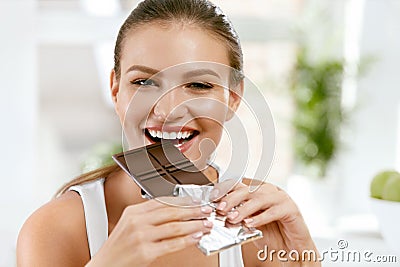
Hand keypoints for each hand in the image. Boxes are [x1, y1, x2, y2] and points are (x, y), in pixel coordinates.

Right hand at [87, 197, 212, 266]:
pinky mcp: (146, 252)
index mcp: (133, 211)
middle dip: (192, 210)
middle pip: (171, 211)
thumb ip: (147, 216)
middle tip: (205, 210)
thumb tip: (174, 211)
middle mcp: (137, 221)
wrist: (103, 266)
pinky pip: (172, 244)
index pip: (163, 201)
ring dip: (194, 224)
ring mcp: (141, 237)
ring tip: (205, 223)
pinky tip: (195, 237)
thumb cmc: (117, 248)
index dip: (183, 200)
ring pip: (175, 227)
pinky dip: (187, 240)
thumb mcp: (129, 224)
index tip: (196, 200)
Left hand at [211, 179, 319, 264]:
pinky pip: (274, 211)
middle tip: (220, 209)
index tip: (213, 197)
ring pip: (260, 198)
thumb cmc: (272, 235)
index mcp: (258, 192)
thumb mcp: (250, 224)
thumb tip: (221, 213)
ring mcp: (281, 198)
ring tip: (232, 218)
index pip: (239, 185)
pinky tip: (250, 224)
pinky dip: (260, 218)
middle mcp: (269, 192)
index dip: (225, 189)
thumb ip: (239, 216)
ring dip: (244, 209)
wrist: (293, 249)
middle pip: (248, 190)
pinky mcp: (291, 209)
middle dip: (231, 199)